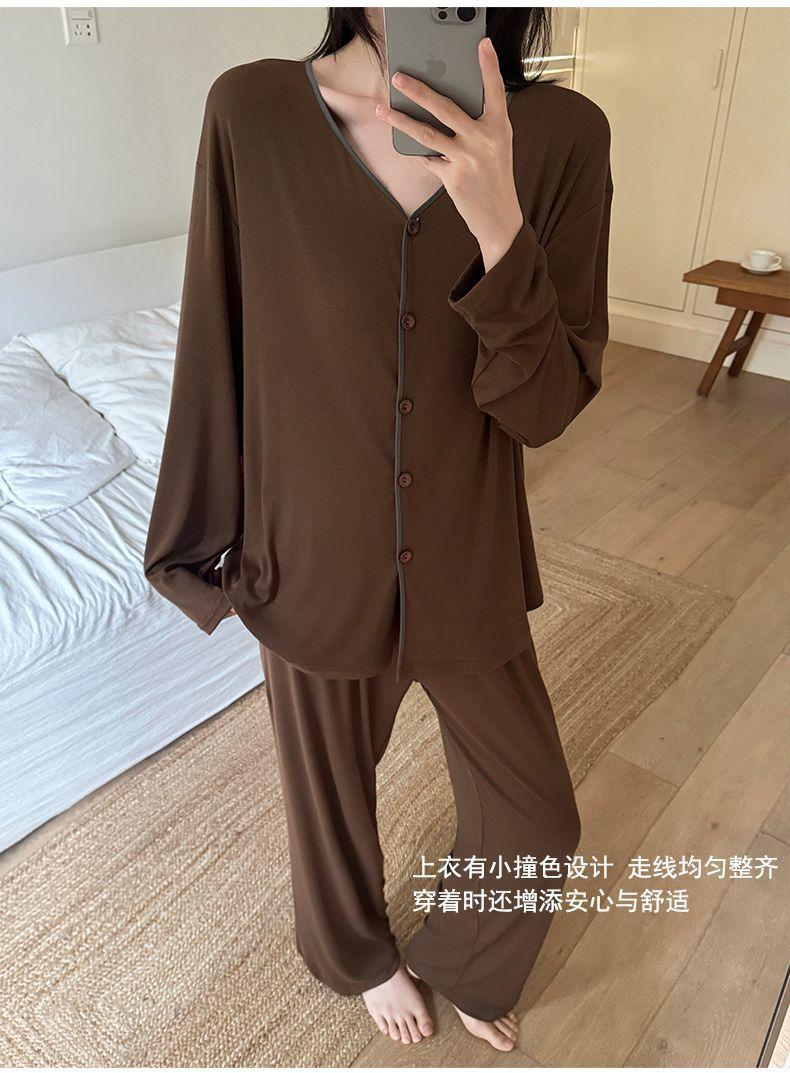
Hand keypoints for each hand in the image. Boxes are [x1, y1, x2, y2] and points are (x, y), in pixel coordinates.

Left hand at [375, 36, 523, 271]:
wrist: (499, 217)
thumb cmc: (494, 175)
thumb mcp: (497, 145)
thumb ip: (479, 124)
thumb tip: (443, 105)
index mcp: (500, 127)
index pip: (495, 91)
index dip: (489, 66)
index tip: (482, 44)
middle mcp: (484, 140)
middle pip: (445, 108)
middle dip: (418, 90)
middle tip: (398, 77)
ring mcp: (467, 159)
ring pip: (427, 133)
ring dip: (401, 121)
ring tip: (382, 109)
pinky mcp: (452, 177)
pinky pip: (427, 158)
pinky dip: (418, 152)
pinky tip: (407, 145)